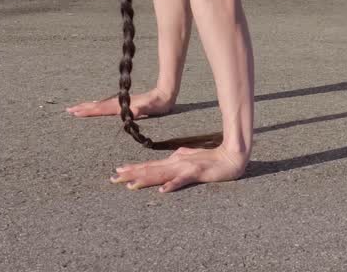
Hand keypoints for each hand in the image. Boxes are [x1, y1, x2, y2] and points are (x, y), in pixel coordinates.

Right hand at [66, 88, 174, 118]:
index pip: (101, 109)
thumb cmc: (158, 103)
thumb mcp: (151, 106)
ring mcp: (121, 102)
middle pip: (97, 106)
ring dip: (88, 107)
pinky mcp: (125, 103)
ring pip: (101, 105)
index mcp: (121, 105)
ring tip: (76, 109)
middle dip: (83, 108)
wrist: (165, 94)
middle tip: (69, 110)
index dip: (88, 110)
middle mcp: (119, 103)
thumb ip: (141, 107)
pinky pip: (106, 105)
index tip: (76, 111)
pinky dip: (97, 107)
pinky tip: (95, 107)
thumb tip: (133, 109)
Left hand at [111, 145, 248, 192]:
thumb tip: (170, 156)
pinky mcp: (196, 173)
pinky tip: (161, 190)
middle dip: (131, 173)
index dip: (133, 168)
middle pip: (150, 169)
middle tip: (114, 177)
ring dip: (145, 179)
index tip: (118, 170)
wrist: (232, 157)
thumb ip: (179, 157)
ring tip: (130, 184)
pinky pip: (182, 181)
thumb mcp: (191, 158)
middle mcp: (176, 163)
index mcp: (174, 161)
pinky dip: (171, 185)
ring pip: (161, 174)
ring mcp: (185, 168)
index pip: (150, 165)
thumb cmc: (212, 159)